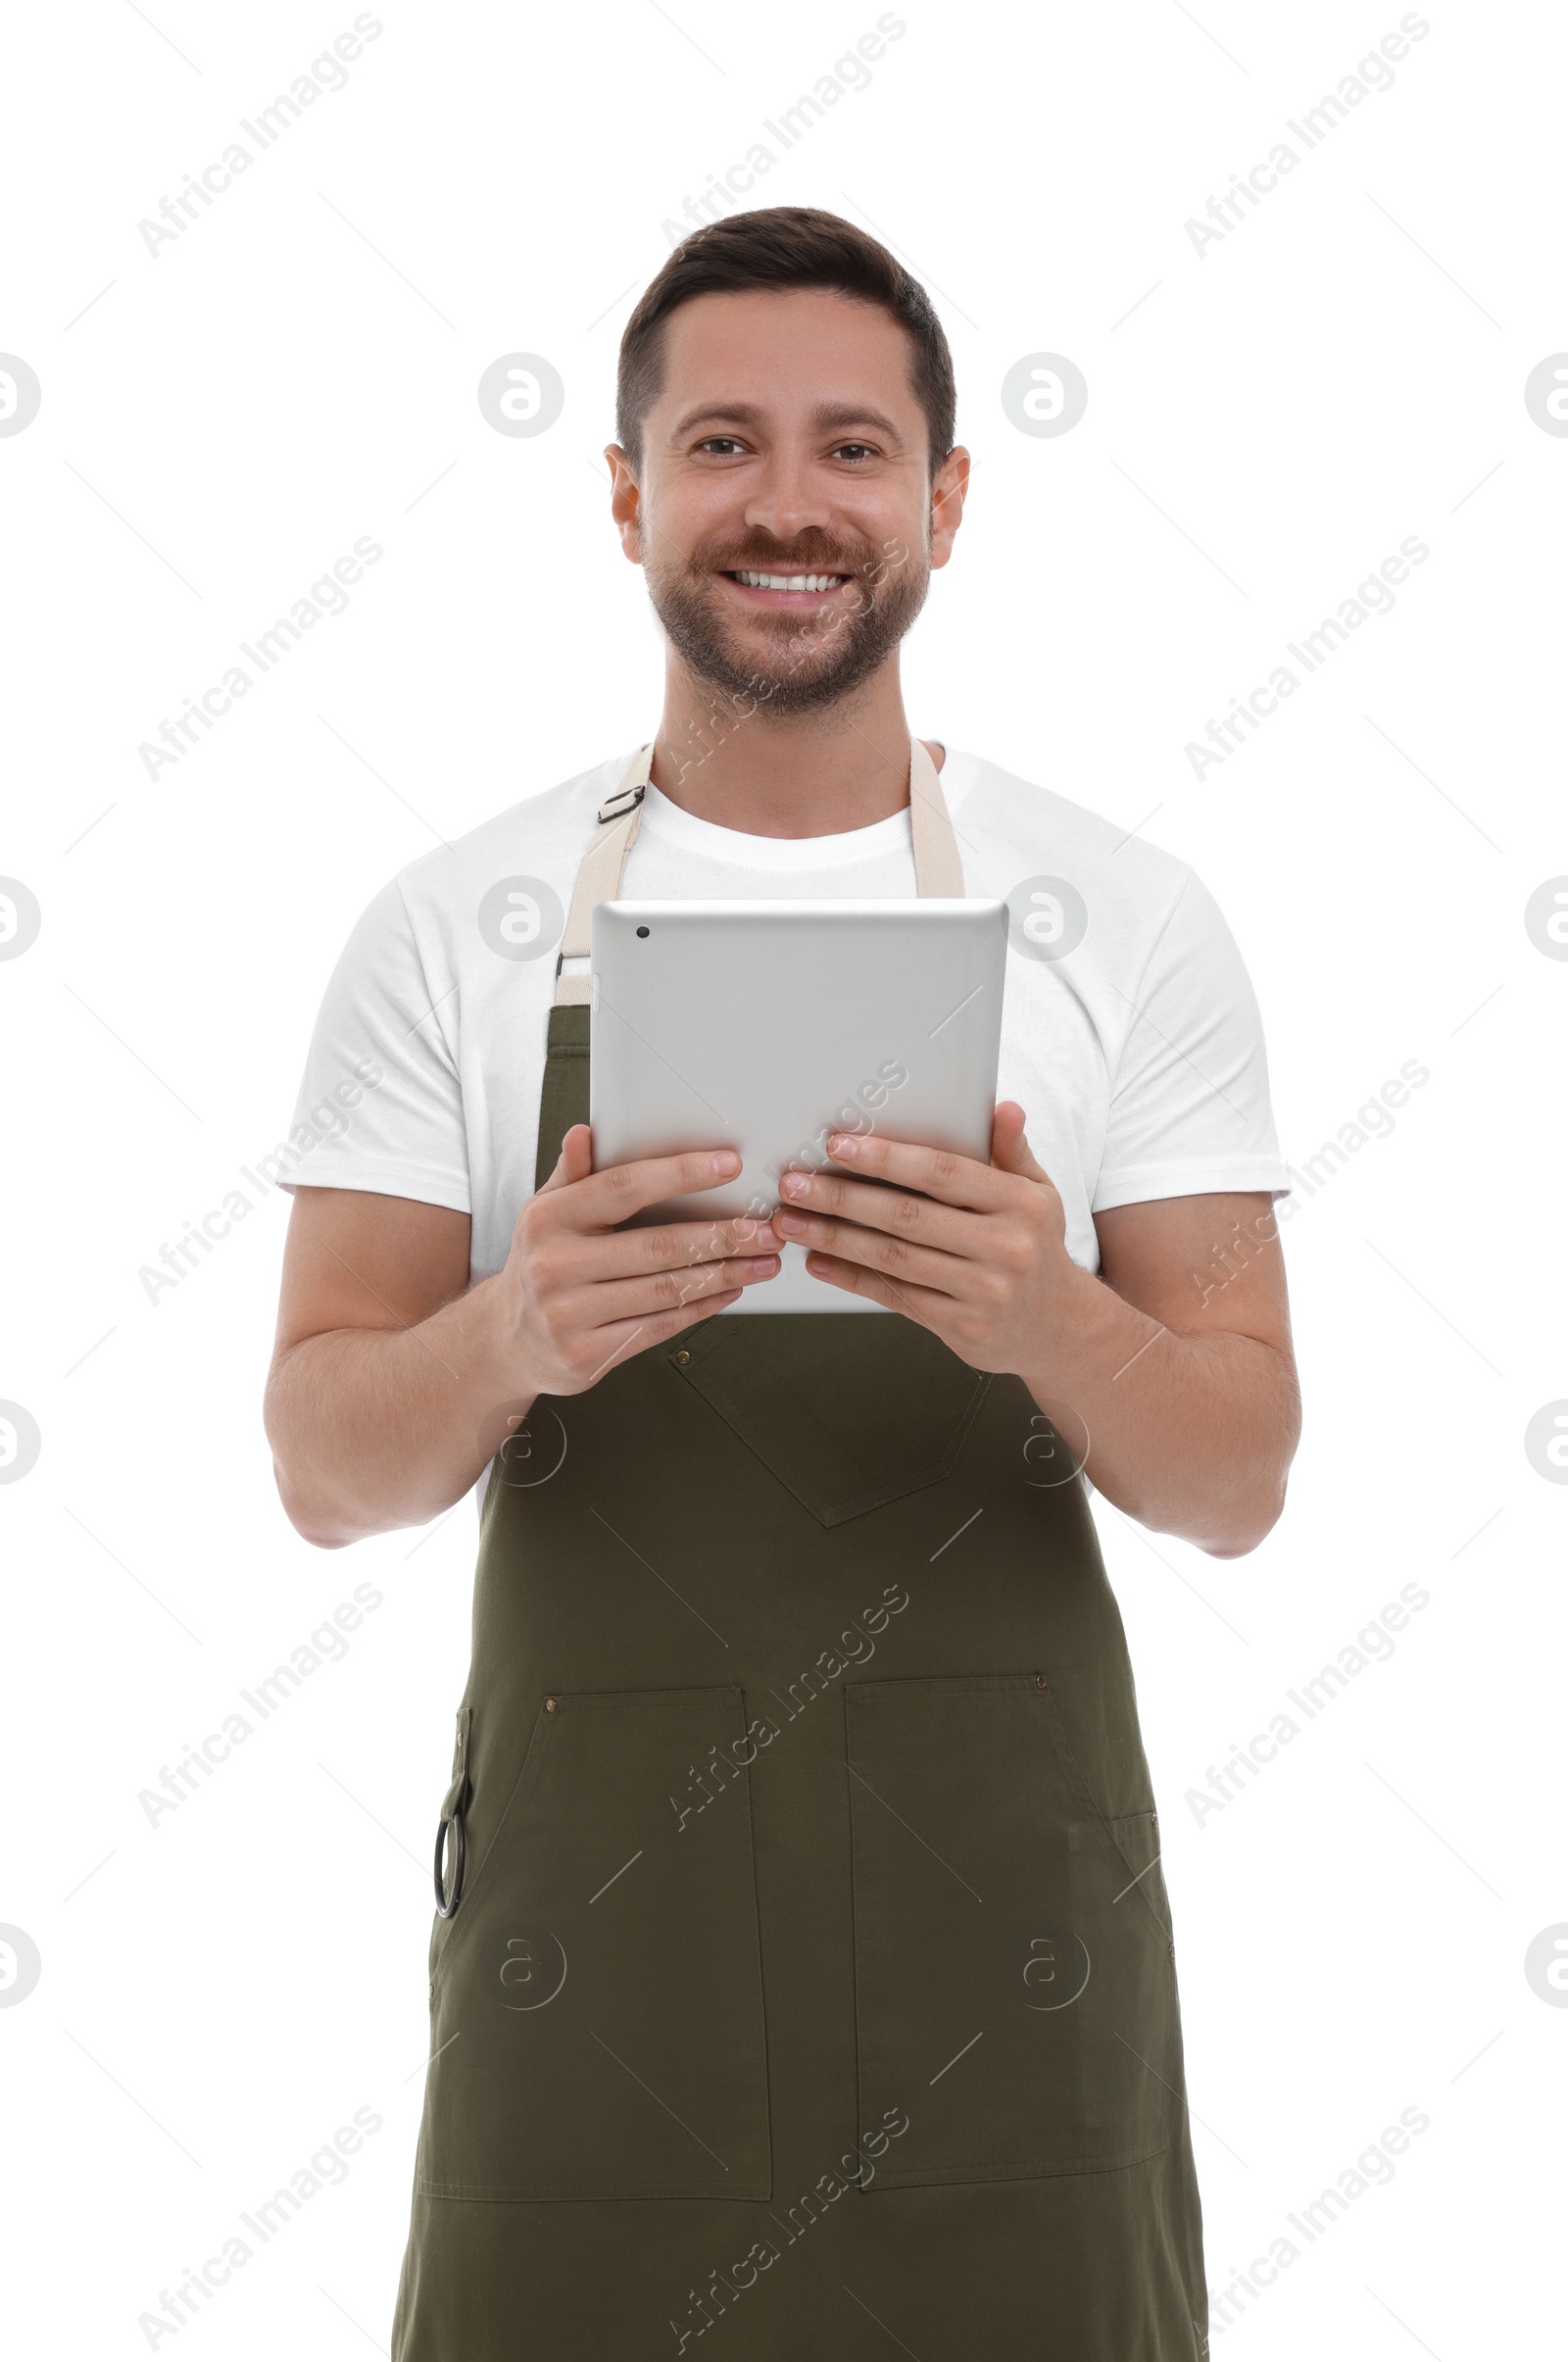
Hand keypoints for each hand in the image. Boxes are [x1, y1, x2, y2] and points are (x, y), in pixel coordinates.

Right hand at [500, 1124, 780, 1393]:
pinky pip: (660, 1326)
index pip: (624, 1188)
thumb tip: (586, 1133)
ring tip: (761, 1260)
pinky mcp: (587, 1354)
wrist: (506, 1340)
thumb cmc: (539, 1265)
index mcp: (548, 1219)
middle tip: (764, 1228)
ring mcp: (569, 1314)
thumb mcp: (545, 1213)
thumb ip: (573, 1174)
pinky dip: (703, 1307)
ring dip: (724, 1273)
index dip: (681, 1174)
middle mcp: (555, 1266)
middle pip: (658, 1245)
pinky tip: (729, 1289)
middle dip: (723, 1236)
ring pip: (666, 1290)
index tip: (728, 1165)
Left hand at [771, 1102, 1084, 1374]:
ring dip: (835, 1237)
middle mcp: (1006, 1247)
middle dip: (842, 1197)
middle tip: (796, 1183)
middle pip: (907, 1215)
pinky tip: (820, 1259)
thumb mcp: (1037, 1193)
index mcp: (1021, 1203)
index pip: (943, 1173)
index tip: (838, 1146)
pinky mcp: (963, 1326)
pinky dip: (852, 1276)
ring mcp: (985, 1291)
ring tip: (792, 1221)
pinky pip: (895, 1296)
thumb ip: (1012, 1150)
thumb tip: (1002, 1108)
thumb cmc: (1035, 1246)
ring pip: (894, 1258)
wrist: (1058, 1327)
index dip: (886, 1158)